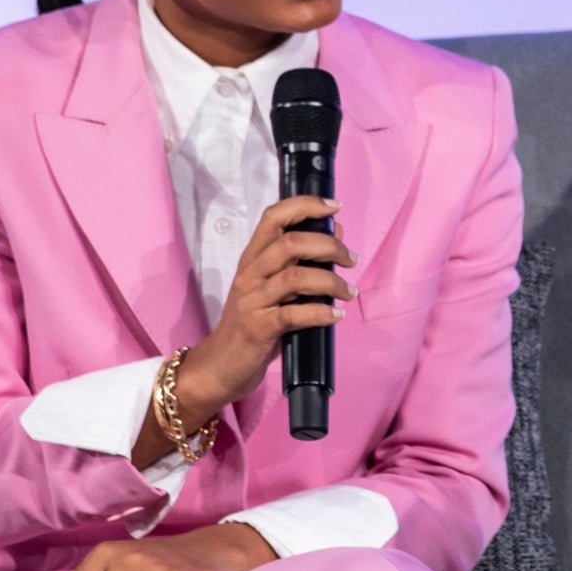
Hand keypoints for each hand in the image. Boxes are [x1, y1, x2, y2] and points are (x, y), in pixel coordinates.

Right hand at [173, 197, 357, 424]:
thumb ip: (301, 261)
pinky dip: (322, 313)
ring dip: (331, 282)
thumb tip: (337, 233)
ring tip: (349, 292)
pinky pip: (295, 314)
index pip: (273, 217)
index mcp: (252, 258)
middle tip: (351, 259)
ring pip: (295, 277)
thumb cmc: (254, 323)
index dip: (305, 205)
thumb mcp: (274, 288)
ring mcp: (252, 300)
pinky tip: (337, 316)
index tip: (334, 207)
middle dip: (329, 246)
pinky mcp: (258, 328)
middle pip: (290, 243)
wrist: (220, 365)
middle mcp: (249, 273)